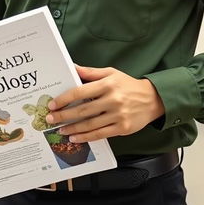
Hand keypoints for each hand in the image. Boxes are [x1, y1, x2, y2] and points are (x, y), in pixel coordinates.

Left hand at [45, 65, 164, 142]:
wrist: (153, 99)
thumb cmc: (128, 85)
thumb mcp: (111, 73)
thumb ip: (90, 72)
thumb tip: (72, 67)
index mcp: (107, 84)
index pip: (80, 91)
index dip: (64, 99)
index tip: (52, 104)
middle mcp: (112, 100)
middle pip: (83, 110)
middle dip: (64, 115)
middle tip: (51, 118)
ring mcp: (118, 115)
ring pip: (90, 124)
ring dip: (73, 128)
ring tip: (61, 130)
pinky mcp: (122, 128)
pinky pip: (100, 134)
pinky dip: (86, 137)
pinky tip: (75, 138)